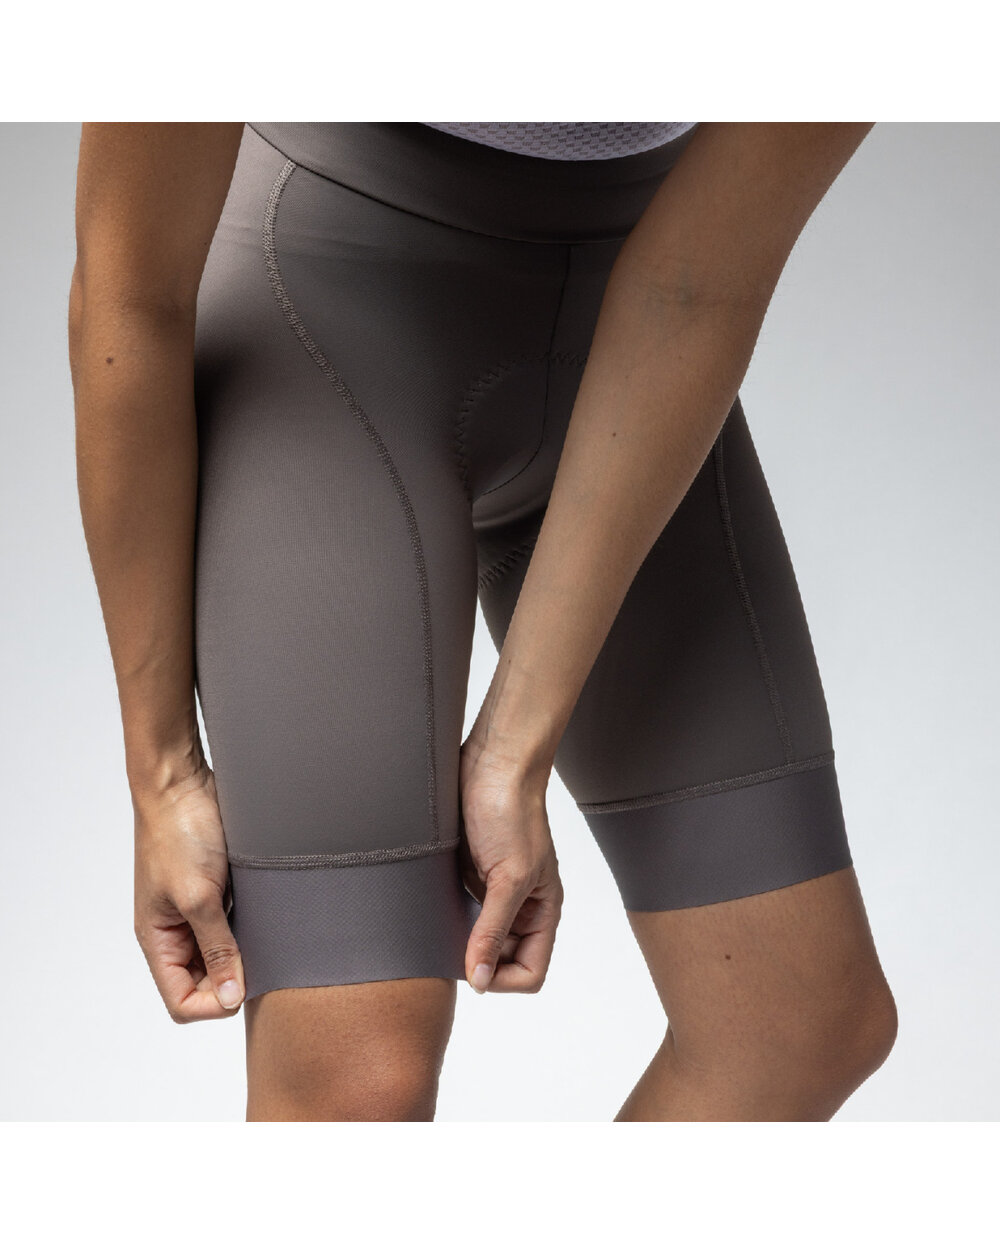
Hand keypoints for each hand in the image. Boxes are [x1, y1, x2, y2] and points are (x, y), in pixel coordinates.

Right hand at [132, 762, 245, 1020]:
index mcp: (158, 940)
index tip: (245, 983)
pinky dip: (252, 925)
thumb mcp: (199, 896)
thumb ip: (217, 947)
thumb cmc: (178, 833)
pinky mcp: (217, 889)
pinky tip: (269, 913)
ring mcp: (196, 910)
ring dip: (247, 950)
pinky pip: (236, 924)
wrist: (181, 782)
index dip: (214, 1004)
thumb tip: (230, 998)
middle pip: (205, 983)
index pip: (181, 1001)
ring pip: (224, 953)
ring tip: (268, 933)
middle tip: (265, 957)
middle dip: (235, 978)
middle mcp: (175, 931)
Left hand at [457, 731, 563, 994]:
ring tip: (439, 923)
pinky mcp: (469, 876)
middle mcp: (520, 907)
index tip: (471, 962)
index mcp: (542, 911)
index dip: (501, 978)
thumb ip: (492, 930)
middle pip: (500, 962)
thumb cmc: (512, 812)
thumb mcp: (508, 878)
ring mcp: (492, 892)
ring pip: (475, 939)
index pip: (530, 972)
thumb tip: (478, 979)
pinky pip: (457, 913)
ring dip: (457, 940)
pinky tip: (431, 906)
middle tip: (448, 942)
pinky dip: (445, 918)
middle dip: (476, 960)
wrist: (493, 763)